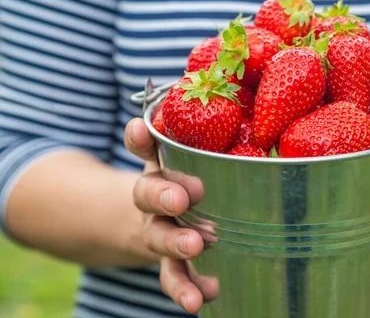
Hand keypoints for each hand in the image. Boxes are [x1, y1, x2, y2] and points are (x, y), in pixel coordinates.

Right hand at [124, 118, 217, 312]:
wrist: (158, 221)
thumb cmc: (181, 181)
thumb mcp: (180, 158)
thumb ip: (183, 137)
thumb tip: (192, 96)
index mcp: (158, 168)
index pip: (144, 148)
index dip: (141, 139)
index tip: (140, 128)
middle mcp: (154, 200)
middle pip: (149, 196)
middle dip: (163, 196)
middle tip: (181, 199)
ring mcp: (160, 232)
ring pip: (161, 240)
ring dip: (176, 245)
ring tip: (196, 247)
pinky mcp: (172, 261)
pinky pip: (177, 275)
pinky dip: (190, 286)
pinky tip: (208, 294)